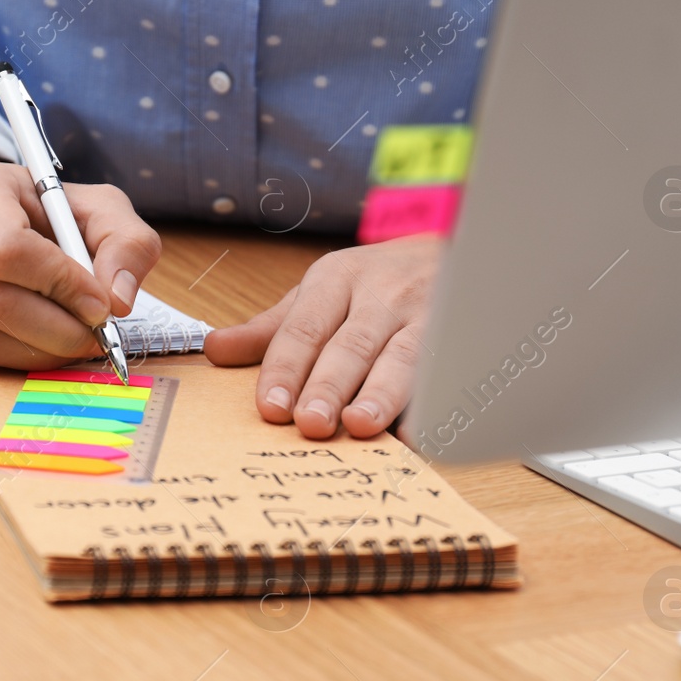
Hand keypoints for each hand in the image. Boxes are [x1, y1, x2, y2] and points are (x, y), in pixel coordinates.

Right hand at [0, 134, 161, 367]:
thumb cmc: (42, 214)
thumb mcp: (96, 210)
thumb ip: (126, 244)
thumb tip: (117, 299)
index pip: (8, 249)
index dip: (60, 286)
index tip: (100, 307)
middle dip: (55, 330)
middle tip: (92, 339)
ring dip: (34, 353)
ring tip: (68, 345)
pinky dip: (5, 360)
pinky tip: (32, 346)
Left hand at [204, 235, 443, 440]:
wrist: (464, 249)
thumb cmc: (379, 282)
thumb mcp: (322, 292)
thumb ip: (271, 329)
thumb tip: (213, 350)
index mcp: (338, 279)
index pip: (305, 328)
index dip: (286, 369)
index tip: (270, 407)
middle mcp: (383, 293)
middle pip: (352, 344)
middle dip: (329, 385)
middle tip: (311, 423)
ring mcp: (430, 313)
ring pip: (404, 356)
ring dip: (382, 393)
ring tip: (361, 425)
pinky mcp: (466, 335)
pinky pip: (449, 370)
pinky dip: (435, 402)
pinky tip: (421, 431)